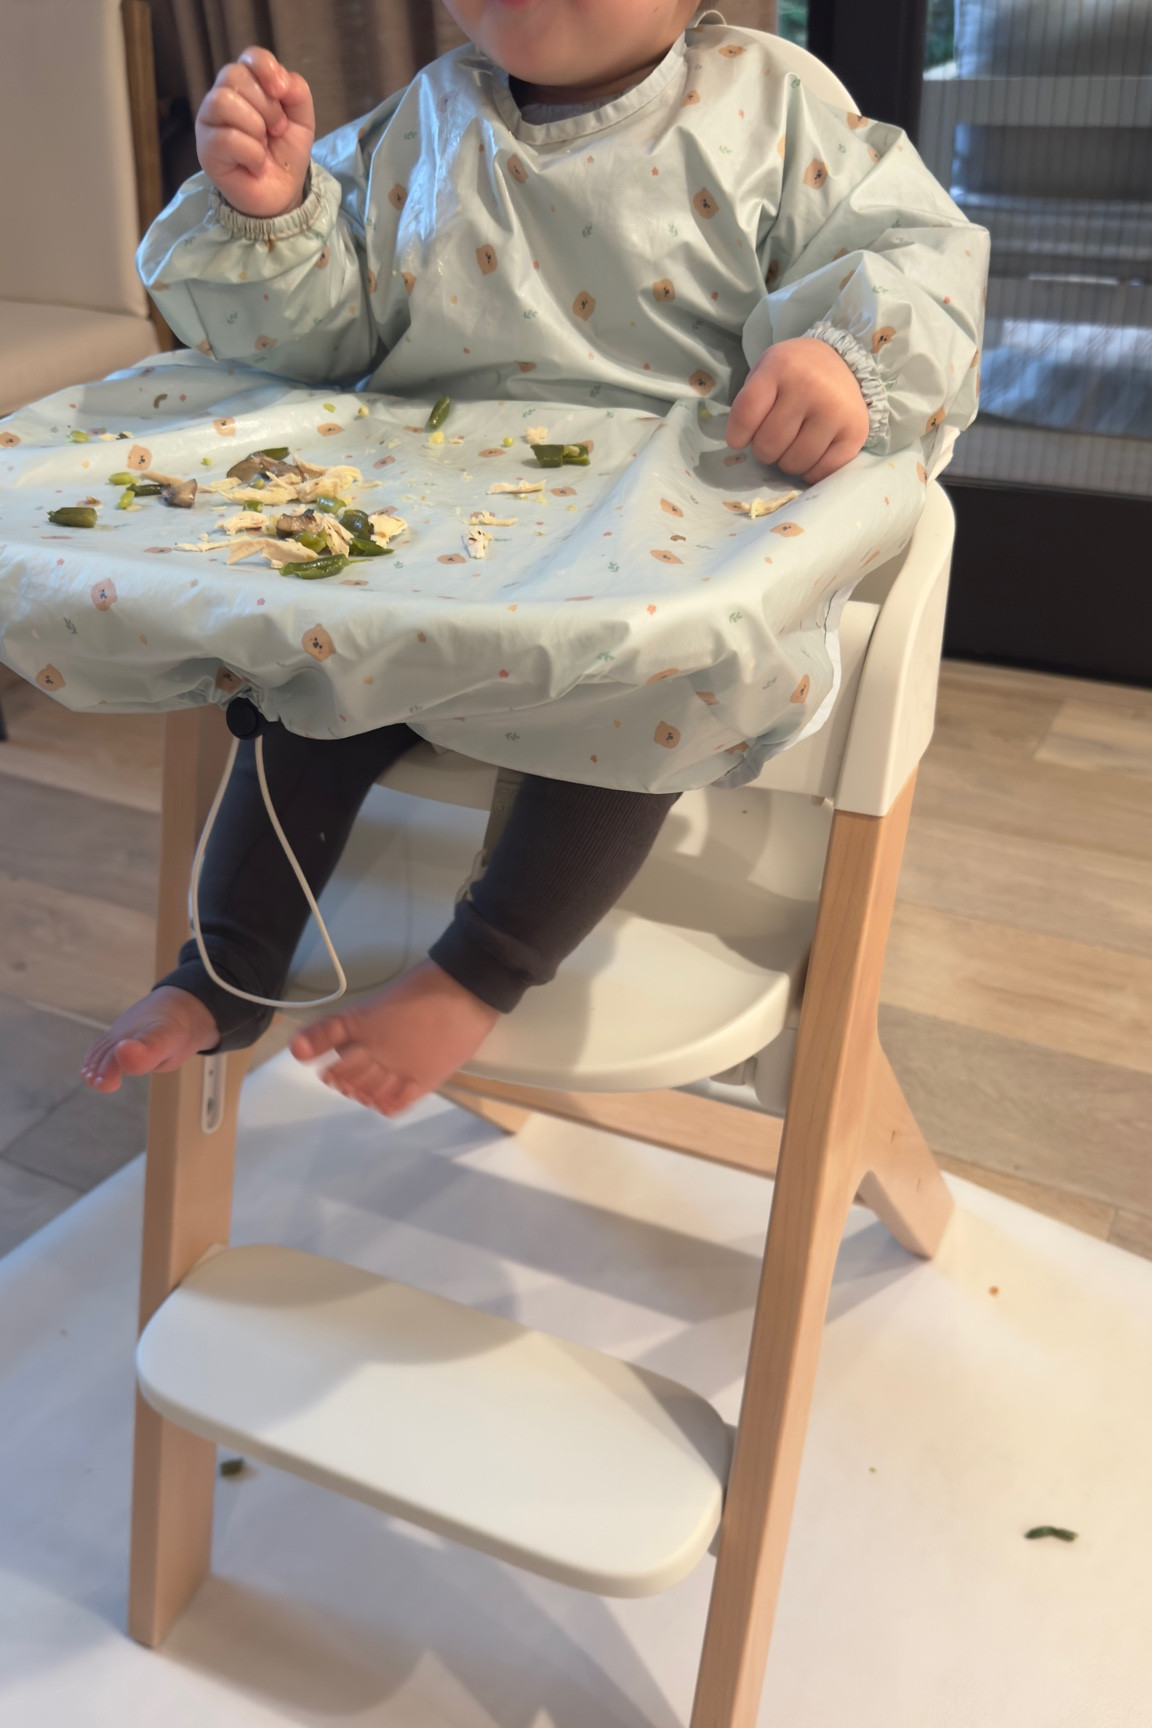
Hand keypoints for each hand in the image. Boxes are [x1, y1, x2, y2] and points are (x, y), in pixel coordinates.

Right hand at [196, 47, 315, 218]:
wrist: (281, 195)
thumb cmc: (284, 154)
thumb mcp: (301, 121)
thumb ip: (297, 92)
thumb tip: (283, 80)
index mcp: (246, 86)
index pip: (250, 56)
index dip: (267, 68)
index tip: (281, 92)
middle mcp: (222, 97)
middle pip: (234, 75)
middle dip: (266, 105)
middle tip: (277, 129)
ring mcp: (209, 122)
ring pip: (223, 101)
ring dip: (255, 126)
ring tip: (264, 145)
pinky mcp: (206, 149)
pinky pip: (227, 137)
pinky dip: (251, 153)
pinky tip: (256, 164)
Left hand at [726, 336, 870, 483]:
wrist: (842, 362)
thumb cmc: (794, 375)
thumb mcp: (766, 372)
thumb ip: (750, 404)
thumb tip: (741, 447)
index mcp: (781, 366)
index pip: (746, 415)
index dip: (738, 436)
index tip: (739, 440)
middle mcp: (811, 386)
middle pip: (769, 445)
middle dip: (765, 450)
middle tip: (775, 437)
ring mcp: (836, 410)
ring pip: (794, 463)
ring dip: (787, 462)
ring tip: (795, 443)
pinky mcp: (856, 432)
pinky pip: (821, 472)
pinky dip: (811, 472)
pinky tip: (813, 453)